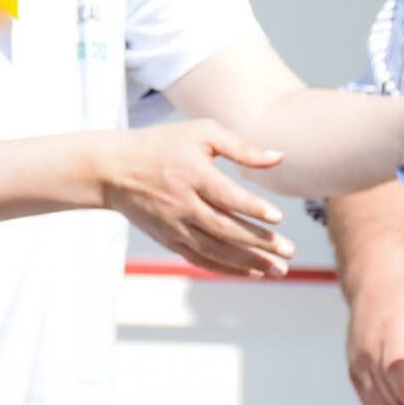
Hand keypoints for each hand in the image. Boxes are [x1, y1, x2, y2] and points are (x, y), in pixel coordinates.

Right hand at [95, 120, 294, 277]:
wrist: (114, 170)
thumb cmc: (164, 144)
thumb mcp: (201, 132)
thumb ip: (240, 146)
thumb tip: (279, 157)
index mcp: (191, 174)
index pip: (225, 196)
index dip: (252, 207)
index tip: (277, 218)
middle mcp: (183, 204)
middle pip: (224, 229)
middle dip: (258, 243)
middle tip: (289, 252)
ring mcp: (175, 226)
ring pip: (215, 250)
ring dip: (249, 263)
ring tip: (278, 270)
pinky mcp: (170, 240)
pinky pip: (201, 259)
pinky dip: (226, 268)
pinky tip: (252, 272)